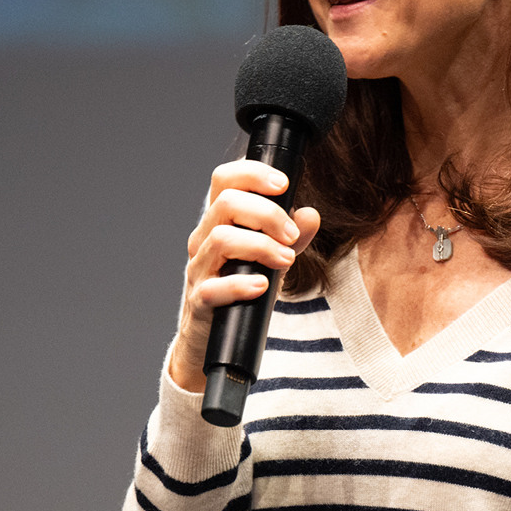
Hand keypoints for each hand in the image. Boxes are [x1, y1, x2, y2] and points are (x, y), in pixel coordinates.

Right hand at [169, 159, 320, 392]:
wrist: (213, 336)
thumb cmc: (240, 287)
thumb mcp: (271, 256)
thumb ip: (292, 236)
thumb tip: (311, 215)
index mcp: (218, 221)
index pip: (224, 179)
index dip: (252, 173)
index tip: (283, 184)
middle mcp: (203, 239)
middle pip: (226, 204)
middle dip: (267, 214)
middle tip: (291, 235)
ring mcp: (199, 269)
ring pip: (220, 239)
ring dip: (260, 246)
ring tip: (286, 260)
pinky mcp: (200, 301)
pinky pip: (212, 288)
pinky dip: (240, 285)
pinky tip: (261, 286)